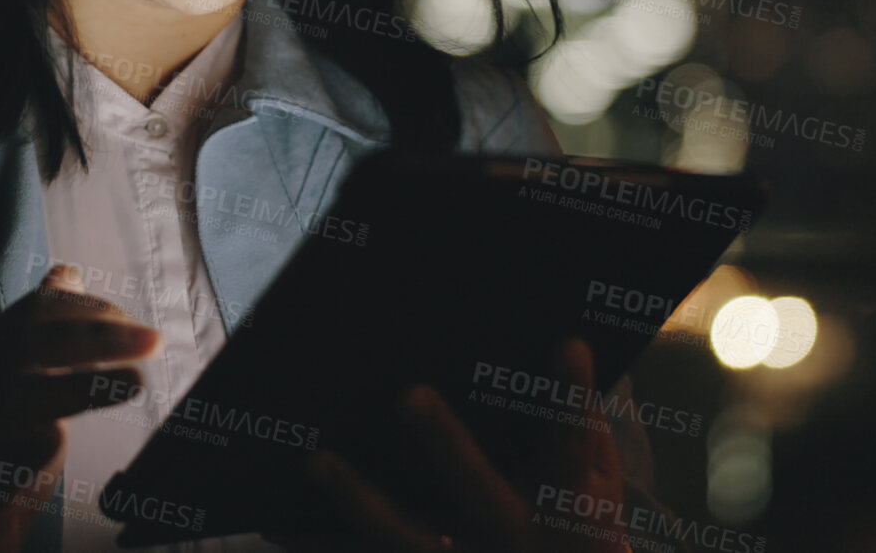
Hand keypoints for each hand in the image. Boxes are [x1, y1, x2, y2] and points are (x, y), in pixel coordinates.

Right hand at [0, 265, 159, 550]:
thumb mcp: (9, 377)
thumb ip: (37, 334)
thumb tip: (69, 275)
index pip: (31, 316)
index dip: (87, 313)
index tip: (133, 322)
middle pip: (30, 345)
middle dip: (97, 337)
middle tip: (151, 340)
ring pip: (21, 393)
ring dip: (84, 385)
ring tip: (134, 381)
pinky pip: (17, 449)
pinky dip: (48, 440)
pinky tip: (83, 428)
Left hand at [266, 338, 633, 551]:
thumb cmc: (580, 528)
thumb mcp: (599, 488)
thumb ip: (585, 430)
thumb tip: (564, 345)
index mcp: (568, 511)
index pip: (572, 449)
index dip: (572, 397)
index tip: (568, 342)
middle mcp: (514, 541)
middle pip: (479, 493)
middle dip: (447, 444)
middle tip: (409, 393)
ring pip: (407, 536)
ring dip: (359, 500)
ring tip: (316, 459)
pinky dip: (321, 541)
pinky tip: (275, 517)